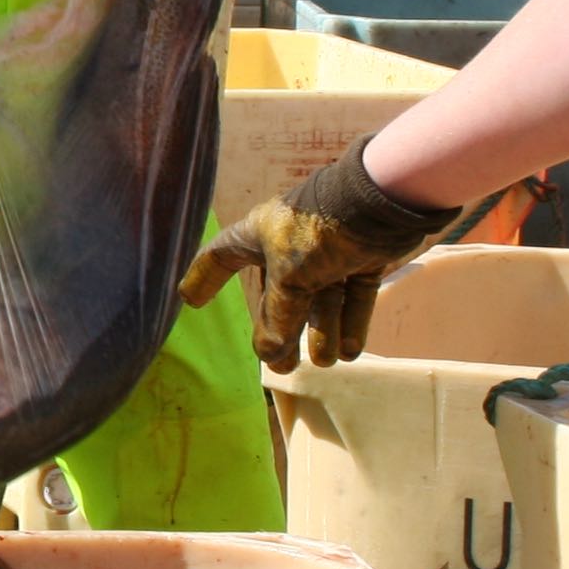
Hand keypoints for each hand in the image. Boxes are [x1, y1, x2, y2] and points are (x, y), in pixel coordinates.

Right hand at [180, 142, 459, 368]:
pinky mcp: (362, 258)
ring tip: (325, 361)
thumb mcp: (289, 277)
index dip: (203, 278)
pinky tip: (351, 350)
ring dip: (322, 333)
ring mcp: (327, 252)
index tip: (190, 302)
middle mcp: (290, 244)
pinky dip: (351, 323)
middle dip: (280, 331)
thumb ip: (278, 317)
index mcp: (260, 235)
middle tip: (282, 366)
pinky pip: (352, 297)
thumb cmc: (317, 232)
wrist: (377, 202)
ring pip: (320, 301)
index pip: (221, 257)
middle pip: (278, 295)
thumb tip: (271, 355)